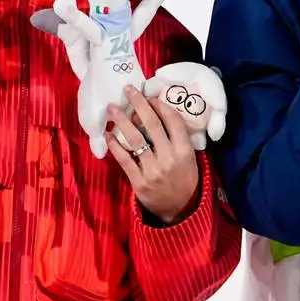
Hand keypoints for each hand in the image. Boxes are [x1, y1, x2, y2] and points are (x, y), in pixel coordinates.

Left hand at [108, 85, 201, 224]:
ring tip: (113, 108)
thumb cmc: (185, 178)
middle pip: (152, 125)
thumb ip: (178, 138)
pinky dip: (115, 146)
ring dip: (122, 121)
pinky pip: (124, 159)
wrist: (180, 210)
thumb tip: (159, 114)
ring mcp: (152, 170)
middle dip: (139, 104)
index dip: (160, 105)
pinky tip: (109, 135)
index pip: (172, 121)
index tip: (150, 96)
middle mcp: (169, 158)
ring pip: (135, 139)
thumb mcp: (190, 157)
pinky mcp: (138, 181)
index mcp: (184, 150)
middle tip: (128, 90)